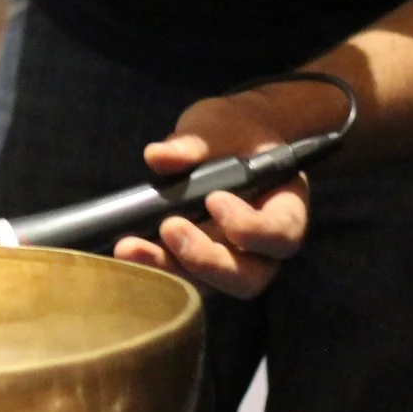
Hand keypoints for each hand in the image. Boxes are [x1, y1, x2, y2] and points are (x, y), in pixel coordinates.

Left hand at [111, 93, 308, 299]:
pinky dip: (154, 267)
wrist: (229, 139)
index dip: (250, 227)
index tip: (214, 199)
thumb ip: (195, 142)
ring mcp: (233, 261)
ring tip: (131, 247)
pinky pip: (184, 279)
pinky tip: (127, 250)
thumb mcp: (218, 126)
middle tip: (169, 228)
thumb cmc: (233, 132)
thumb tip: (159, 156)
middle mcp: (265, 247)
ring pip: (212, 286)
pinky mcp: (200, 265)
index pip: (281, 234)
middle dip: (206, 260)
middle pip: (248, 277)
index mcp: (285, 209)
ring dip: (170, 270)